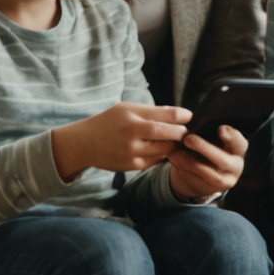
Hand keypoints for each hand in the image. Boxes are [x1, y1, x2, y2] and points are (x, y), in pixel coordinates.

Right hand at [52, 103, 189, 179]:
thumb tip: (180, 114)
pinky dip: (162, 155)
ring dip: (174, 145)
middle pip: (168, 134)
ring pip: (164, 149)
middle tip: (185, 131)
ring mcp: (131, 151)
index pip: (165, 115)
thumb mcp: (126, 109)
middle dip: (181, 133)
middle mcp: (131, 133)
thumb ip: (151, 111)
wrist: (84, 143)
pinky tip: (162, 149)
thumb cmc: (109, 122)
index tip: (188, 116)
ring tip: (176, 140)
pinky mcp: (131, 165)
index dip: (181, 116)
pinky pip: (156, 161)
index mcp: (131, 115)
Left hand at [168, 125, 247, 200]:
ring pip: (207, 172)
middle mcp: (236, 165)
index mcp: (239, 149)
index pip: (239, 143)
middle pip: (223, 160)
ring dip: (189, 161)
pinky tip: (175, 161)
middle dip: (204, 148)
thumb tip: (193, 126)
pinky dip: (184, 170)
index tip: (220, 128)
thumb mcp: (212, 139)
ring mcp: (225, 180)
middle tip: (188, 138)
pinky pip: (196, 181)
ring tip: (174, 152)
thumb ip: (208, 133)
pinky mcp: (211, 189)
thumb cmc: (207, 148)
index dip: (231, 137)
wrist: (202, 173)